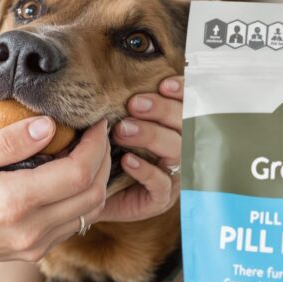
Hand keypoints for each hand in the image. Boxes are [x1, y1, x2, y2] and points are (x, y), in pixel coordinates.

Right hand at [0, 116, 110, 281]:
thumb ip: (6, 142)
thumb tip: (48, 125)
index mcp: (13, 202)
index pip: (79, 172)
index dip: (96, 144)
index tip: (95, 120)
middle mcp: (31, 229)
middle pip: (94, 193)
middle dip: (104, 158)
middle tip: (96, 131)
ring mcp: (34, 245)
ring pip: (89, 211)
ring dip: (96, 178)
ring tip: (86, 148)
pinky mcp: (33, 251)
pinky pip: (73, 222)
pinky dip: (82, 196)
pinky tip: (69, 173)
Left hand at [102, 75, 183, 223]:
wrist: (93, 192)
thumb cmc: (109, 152)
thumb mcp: (118, 125)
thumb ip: (126, 107)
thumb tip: (116, 82)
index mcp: (175, 129)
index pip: (190, 106)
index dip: (183, 94)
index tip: (165, 84)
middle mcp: (180, 151)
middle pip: (186, 126)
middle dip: (162, 111)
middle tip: (134, 104)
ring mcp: (173, 176)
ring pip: (176, 152)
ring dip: (151, 136)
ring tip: (123, 130)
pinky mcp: (160, 199)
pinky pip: (160, 184)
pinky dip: (145, 170)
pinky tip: (127, 161)